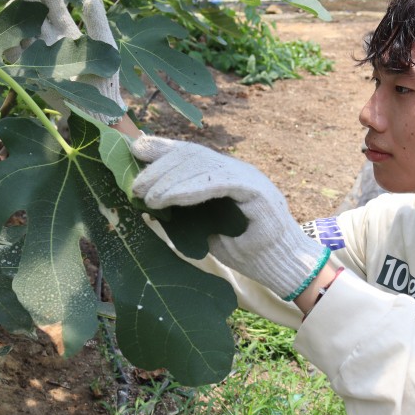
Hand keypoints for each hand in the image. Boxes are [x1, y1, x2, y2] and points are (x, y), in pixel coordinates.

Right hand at [13, 0, 126, 124]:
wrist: (99, 112)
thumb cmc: (105, 79)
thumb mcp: (105, 48)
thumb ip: (98, 25)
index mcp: (67, 35)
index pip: (54, 10)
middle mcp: (49, 44)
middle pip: (34, 19)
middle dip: (28, 4)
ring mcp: (38, 59)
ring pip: (22, 36)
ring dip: (17, 23)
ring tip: (14, 9)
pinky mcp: (32, 77)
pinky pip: (17, 62)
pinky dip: (11, 50)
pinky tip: (9, 38)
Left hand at [130, 136, 329, 300]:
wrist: (281, 266)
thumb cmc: (243, 250)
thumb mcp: (204, 227)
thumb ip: (183, 211)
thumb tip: (149, 200)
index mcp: (222, 174)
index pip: (189, 153)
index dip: (160, 149)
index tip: (134, 153)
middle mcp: (234, 168)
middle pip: (192, 154)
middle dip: (160, 167)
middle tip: (136, 187)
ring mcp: (247, 176)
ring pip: (202, 165)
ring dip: (170, 180)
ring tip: (149, 197)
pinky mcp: (256, 190)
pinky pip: (219, 182)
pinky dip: (191, 189)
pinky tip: (171, 198)